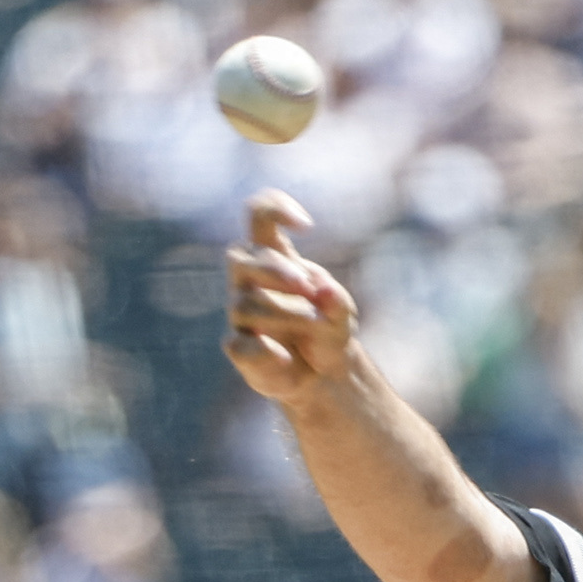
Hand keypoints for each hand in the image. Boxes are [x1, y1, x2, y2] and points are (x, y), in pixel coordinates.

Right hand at [222, 191, 359, 406]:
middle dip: (273, 269)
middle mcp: (249, 282)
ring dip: (286, 313)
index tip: (306, 226)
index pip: (258, 216)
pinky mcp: (241, 349)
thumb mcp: (343, 314)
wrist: (323, 374)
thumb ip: (337, 302)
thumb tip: (324, 291)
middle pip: (240, 256)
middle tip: (306, 286)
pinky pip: (239, 345)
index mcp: (273, 257)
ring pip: (246, 305)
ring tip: (318, 323)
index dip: (274, 208)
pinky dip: (263, 351)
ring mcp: (241, 316)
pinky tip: (285, 358)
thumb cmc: (328, 330)